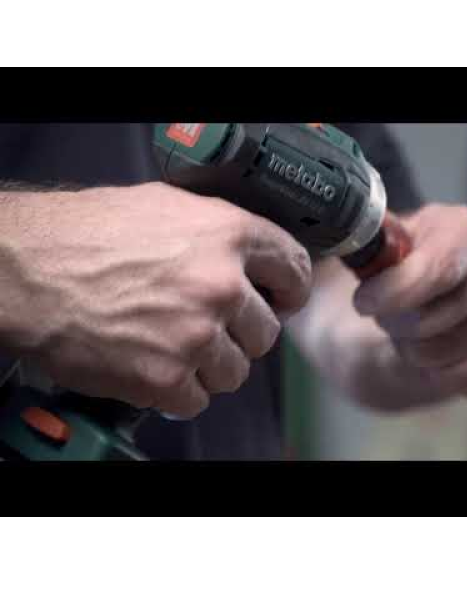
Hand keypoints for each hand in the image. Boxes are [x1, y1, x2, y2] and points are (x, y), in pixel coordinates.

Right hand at [0, 184, 311, 417]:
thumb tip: (252, 260)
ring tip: (174, 346)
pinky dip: (180, 390)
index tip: (283, 300)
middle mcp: (220, 286)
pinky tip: (155, 366)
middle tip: (210, 326)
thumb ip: (220, 234)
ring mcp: (196, 335)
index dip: (291, 289)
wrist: (29, 270)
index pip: (294, 270)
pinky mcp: (166, 378)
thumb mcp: (168, 209)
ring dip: (211, 364)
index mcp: (228, 236)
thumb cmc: (88, 235)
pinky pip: (199, 399)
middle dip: (242, 333)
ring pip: (237, 371)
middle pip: (267, 331)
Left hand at [354, 204, 466, 399]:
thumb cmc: (413, 262)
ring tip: (414, 326)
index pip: (433, 271)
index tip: (363, 302)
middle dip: (391, 322)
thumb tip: (360, 241)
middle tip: (389, 310)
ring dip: (407, 346)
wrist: (442, 293)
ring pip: (431, 354)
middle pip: (424, 321)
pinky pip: (450, 378)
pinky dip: (430, 370)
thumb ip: (377, 242)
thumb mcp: (393, 240)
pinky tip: (437, 345)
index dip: (391, 292)